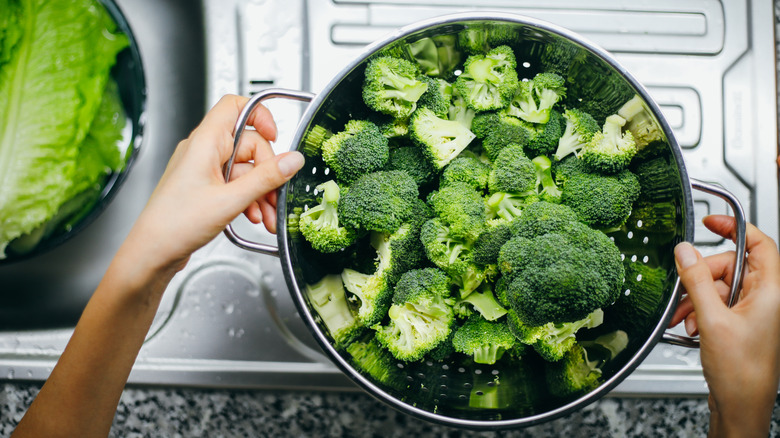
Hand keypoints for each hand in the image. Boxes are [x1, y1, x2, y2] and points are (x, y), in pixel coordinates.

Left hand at [128, 94, 304, 275]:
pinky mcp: (206, 188)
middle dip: (268, 173)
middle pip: (249, 146)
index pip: (235, 106)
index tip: (276, 136)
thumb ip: (266, 178)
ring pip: (245, 170)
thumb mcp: (230, 200)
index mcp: (205, 142)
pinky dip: (249, 200)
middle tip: (276, 196)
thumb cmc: (175, 224)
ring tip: (267, 216)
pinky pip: (236, 185)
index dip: (260, 116)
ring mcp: (204, 170)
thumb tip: (292, 160)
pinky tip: (254, 217)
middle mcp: (204, 151)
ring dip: (261, 192)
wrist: (153, 252)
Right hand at [670, 215, 779, 436]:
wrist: (742, 406)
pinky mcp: (742, 324)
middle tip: (685, 290)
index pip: (758, 244)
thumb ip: (696, 281)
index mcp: (772, 292)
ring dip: (698, 298)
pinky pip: (718, 304)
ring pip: (721, 287)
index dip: (735, 227)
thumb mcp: (712, 320)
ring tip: (687, 317)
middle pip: (731, 267)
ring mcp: (755, 312)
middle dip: (702, 276)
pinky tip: (692, 325)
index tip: (711, 222)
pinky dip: (701, 311)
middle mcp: (767, 299)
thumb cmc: (742, 372)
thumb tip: (684, 251)